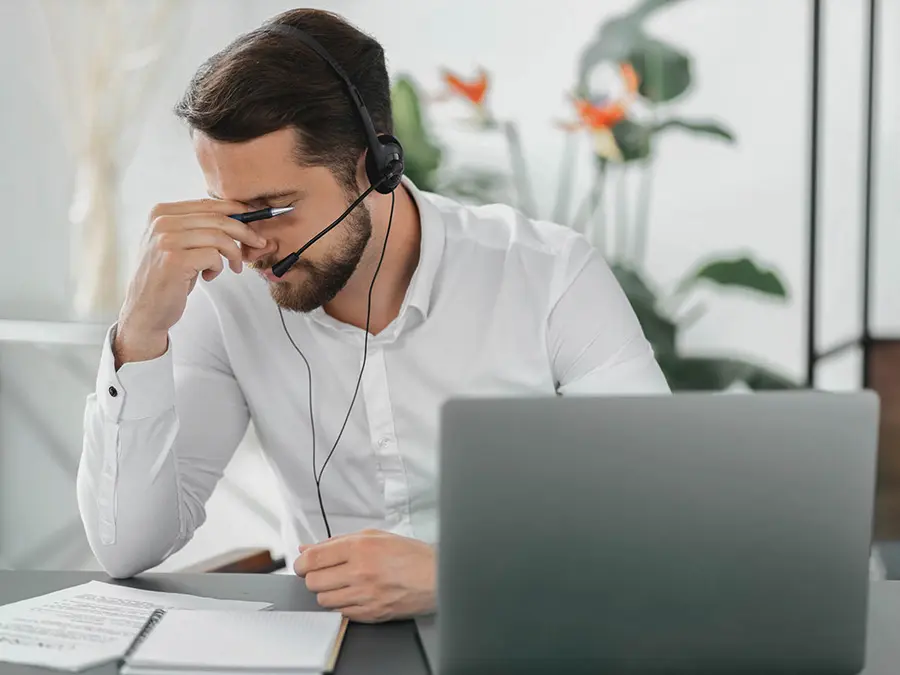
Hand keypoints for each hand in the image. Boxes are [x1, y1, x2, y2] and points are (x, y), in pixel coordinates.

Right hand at [115, 199, 266, 366]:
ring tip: (234, 266)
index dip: (236, 211)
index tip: (254, 219)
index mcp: (161, 212)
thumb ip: (198, 228)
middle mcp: (161, 222)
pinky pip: (214, 256)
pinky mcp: (175, 259)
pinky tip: (209, 276)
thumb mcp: (178, 244)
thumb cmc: (166, 278)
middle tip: (258, 243)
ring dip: (234, 253)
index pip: (208, 203)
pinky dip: (219, 267)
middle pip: (217, 218)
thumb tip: (239, 217)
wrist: (144, 309)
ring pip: (219, 237)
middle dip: (245, 231)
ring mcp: (166, 240)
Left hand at [294, 529, 435, 622]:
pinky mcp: (371, 613)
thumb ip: (337, 541)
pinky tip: (354, 594)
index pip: (313, 558)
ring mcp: (365, 595)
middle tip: (325, 573)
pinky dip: (342, 605)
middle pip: (313, 581)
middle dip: (314, 577)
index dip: (301, 562)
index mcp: (360, 547)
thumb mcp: (375, 536)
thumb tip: (308, 548)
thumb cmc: (410, 555)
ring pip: (324, 600)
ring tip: (342, 584)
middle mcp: (360, 571)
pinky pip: (341, 613)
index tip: (303, 564)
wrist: (437, 577)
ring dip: (327, 592)